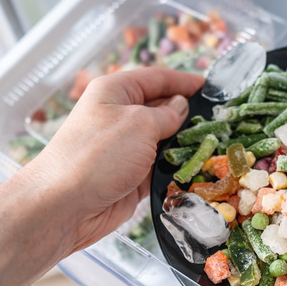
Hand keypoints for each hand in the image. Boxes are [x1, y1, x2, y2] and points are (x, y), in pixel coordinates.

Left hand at [22, 67, 203, 253]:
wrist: (63, 206)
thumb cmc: (96, 155)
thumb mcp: (139, 124)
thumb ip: (167, 114)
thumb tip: (182, 107)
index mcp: (116, 92)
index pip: (157, 78)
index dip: (185, 81)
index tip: (213, 87)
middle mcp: (120, 117)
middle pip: (164, 109)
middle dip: (191, 115)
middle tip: (224, 121)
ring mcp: (126, 148)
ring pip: (166, 141)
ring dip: (187, 145)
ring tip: (219, 145)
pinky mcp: (132, 177)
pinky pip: (162, 168)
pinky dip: (179, 169)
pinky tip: (201, 169)